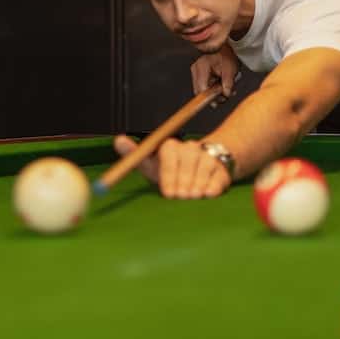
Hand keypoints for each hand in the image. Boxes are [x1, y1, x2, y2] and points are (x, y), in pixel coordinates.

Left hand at [112, 135, 231, 198]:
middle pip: (187, 160)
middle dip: (182, 181)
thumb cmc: (171, 172)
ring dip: (197, 185)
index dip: (169, 175)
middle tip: (180, 197)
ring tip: (192, 197)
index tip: (168, 192)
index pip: (169, 155)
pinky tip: (207, 195)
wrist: (197, 173)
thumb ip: (134, 156)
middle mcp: (190, 148)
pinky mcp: (221, 167)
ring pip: (202, 167)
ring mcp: (206, 156)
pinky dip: (212, 187)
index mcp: (170, 147)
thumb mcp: (151, 166)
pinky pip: (217, 176)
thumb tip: (118, 140)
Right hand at [190, 44, 240, 98]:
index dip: (209, 97)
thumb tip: (226, 94)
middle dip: (213, 96)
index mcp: (202, 67)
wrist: (225, 49)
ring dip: (215, 93)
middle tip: (225, 95)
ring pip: (203, 90)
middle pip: (200, 91)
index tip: (217, 101)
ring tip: (227, 90)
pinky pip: (205, 86)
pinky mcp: (200, 75)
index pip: (202, 88)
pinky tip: (222, 86)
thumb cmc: (226, 55)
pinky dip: (214, 89)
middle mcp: (196, 70)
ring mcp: (197, 72)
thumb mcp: (230, 70)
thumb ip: (228, 83)